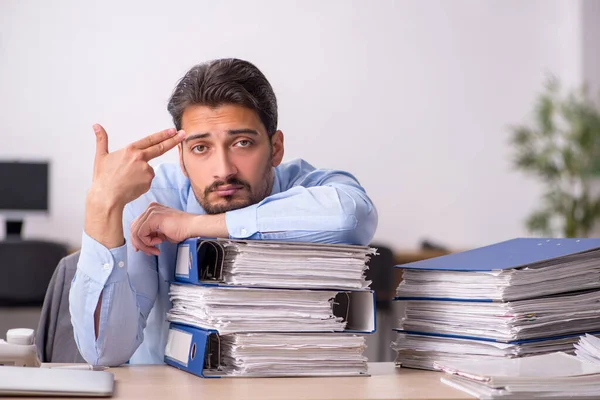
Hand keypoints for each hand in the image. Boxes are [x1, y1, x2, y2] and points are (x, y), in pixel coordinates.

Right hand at [84, 124, 184, 248]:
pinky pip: (148, 180)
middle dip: (174, 140)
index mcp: (130, 150)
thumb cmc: (103, 178)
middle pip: (161, 148)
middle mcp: (140, 158)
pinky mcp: (149, 181)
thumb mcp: (101, 156)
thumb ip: (101, 140)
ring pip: (149, 169)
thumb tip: (96, 125)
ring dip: (141, 173)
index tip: (173, 130)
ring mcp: (146, 170)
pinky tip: (132, 185)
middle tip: (183, 134)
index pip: (150, 140)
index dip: (163, 135)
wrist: (107, 197)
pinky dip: (142, 182)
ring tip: (127, 179)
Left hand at [130, 203, 196, 255]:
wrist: (191, 226)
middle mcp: (150, 208)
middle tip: (148, 251)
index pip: (137, 224)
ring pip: (136, 232)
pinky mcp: (153, 217)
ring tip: (155, 249)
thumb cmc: (181, 229)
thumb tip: (141, 242)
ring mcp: (151, 211)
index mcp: (152, 210)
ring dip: (145, 245)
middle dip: (139, 243)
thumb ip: (151, 234)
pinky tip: (159, 242)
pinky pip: (141, 233)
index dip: (136, 239)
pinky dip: (148, 242)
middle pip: (134, 228)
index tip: (142, 248)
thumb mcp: (162, 232)